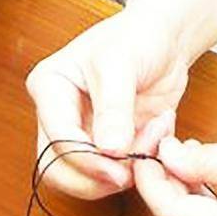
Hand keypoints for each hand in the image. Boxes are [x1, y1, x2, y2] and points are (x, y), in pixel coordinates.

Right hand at [26, 7, 192, 200]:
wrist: (166, 39)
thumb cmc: (137, 36)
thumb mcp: (121, 62)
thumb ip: (114, 107)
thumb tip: (109, 149)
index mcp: (50, 87)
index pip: (56, 138)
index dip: (85, 159)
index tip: (118, 167)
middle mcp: (60, 114)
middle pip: (59, 169)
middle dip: (97, 177)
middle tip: (130, 169)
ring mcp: (84, 132)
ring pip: (87, 179)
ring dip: (124, 170)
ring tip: (154, 135)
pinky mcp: (110, 146)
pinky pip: (119, 172)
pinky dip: (142, 162)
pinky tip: (159, 130)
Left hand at [134, 137, 216, 215]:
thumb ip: (209, 161)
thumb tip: (169, 156)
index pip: (171, 212)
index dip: (151, 178)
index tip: (146, 147)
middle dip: (164, 187)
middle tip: (162, 147)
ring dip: (185, 197)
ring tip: (186, 157)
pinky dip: (207, 209)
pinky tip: (211, 179)